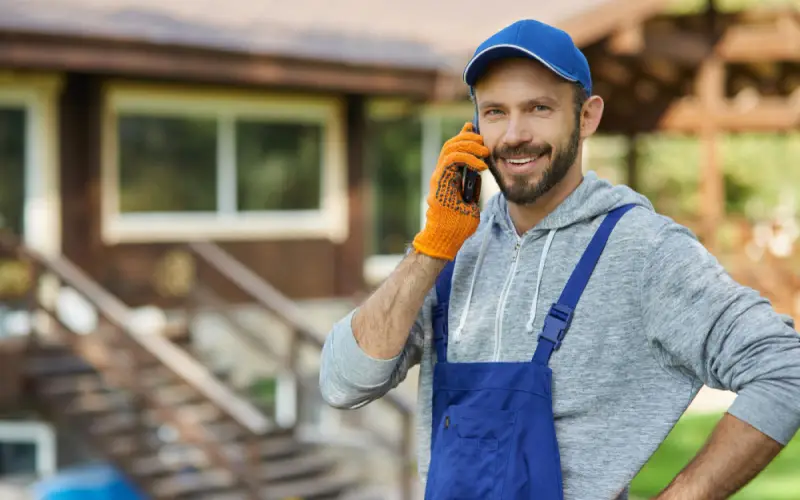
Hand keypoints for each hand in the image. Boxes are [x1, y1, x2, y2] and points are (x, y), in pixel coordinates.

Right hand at [412, 122, 488, 260]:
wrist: (446, 239)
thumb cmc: (458, 226)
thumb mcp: (472, 203)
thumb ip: (472, 188)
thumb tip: (478, 175)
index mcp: (448, 178)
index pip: (454, 150)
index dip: (465, 138)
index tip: (478, 132)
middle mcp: (441, 174)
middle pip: (451, 144)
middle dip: (468, 137)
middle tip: (483, 140)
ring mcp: (439, 177)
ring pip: (450, 148)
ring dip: (469, 145)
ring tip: (484, 151)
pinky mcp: (440, 182)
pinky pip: (451, 160)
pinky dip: (467, 158)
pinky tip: (481, 165)